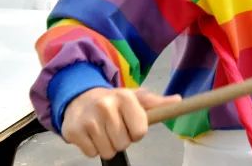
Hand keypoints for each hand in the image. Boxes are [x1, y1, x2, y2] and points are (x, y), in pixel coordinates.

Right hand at [62, 87, 180, 158]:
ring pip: (108, 151)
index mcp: (124, 98)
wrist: (80, 98)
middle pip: (123, 144)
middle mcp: (105, 106)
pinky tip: (92, 134)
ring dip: (108, 145)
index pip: (140, 131)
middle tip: (114, 127)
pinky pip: (92, 154)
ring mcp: (88, 120)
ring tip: (103, 130)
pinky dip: (93, 148)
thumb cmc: (113, 101)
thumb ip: (156, 103)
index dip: (136, 132)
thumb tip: (178, 100)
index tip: (130, 124)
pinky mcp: (73, 132)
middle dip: (121, 139)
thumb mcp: (135, 98)